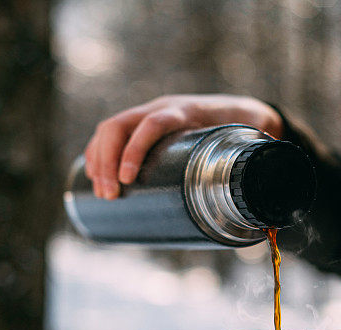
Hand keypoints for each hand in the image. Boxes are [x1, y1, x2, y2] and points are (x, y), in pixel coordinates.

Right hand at [83, 94, 282, 198]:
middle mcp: (160, 108)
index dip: (135, 149)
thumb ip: (241, 168)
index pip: (152, 122)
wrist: (239, 109)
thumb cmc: (239, 130)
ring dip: (98, 160)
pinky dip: (97, 153)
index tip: (126, 178)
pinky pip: (108, 134)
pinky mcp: (139, 125)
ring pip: (109, 129)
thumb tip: (248, 209)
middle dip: (107, 161)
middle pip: (119, 125)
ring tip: (101, 193)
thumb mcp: (241, 143)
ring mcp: (146, 113)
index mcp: (184, 111)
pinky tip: (92, 175)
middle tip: (110, 195)